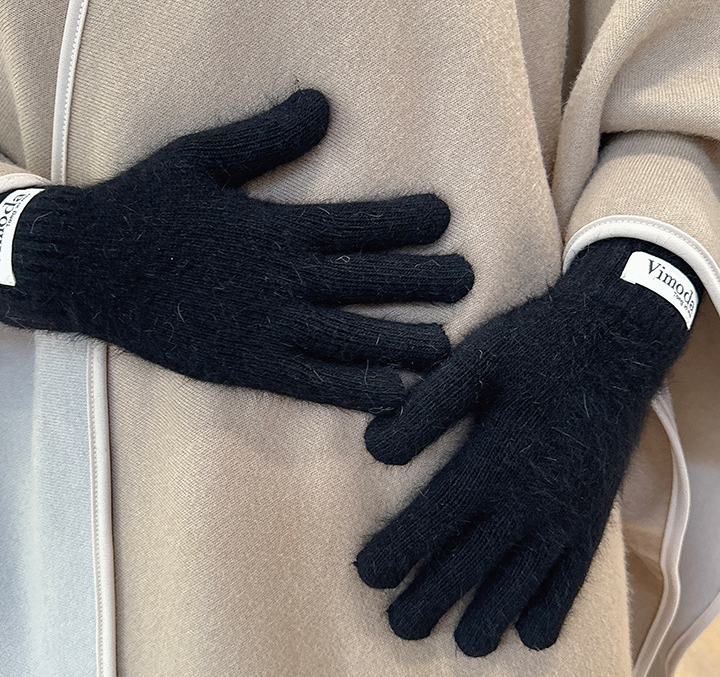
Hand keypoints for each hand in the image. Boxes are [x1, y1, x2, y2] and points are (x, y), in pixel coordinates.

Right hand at [0, 90, 473, 411]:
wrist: (83, 266)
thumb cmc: (143, 206)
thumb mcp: (200, 156)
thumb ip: (266, 136)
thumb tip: (324, 103)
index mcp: (271, 227)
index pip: (352, 222)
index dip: (402, 219)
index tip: (445, 217)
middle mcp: (276, 279)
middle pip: (362, 281)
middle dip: (420, 280)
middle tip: (470, 280)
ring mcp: (261, 327)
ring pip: (346, 336)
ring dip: (400, 340)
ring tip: (449, 347)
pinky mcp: (241, 364)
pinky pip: (308, 382)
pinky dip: (352, 390)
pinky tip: (392, 394)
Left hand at [356, 238, 699, 652]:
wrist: (613, 340)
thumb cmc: (534, 347)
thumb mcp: (472, 362)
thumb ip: (423, 411)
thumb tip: (374, 448)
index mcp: (490, 462)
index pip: (431, 523)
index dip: (396, 553)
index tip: (366, 575)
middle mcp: (528, 500)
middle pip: (470, 566)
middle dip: (430, 599)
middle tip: (399, 626)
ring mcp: (565, 515)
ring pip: (520, 584)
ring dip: (488, 616)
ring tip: (461, 641)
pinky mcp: (592, 517)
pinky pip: (572, 580)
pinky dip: (550, 611)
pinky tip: (531, 634)